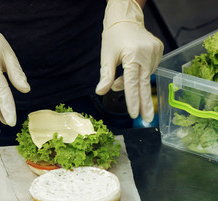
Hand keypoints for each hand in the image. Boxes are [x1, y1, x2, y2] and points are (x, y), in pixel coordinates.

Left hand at [96, 0, 162, 122]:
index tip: (134, 114)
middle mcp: (147, 54)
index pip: (133, 84)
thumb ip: (106, 76)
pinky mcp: (160, 50)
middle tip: (148, 120)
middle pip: (145, 85)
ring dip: (135, 83)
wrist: (126, 19)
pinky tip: (133, 67)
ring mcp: (156, 52)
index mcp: (133, 55)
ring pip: (145, 77)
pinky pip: (150, 69)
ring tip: (121, 77)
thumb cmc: (114, 37)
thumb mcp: (106, 56)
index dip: (133, 101)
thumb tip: (101, 92)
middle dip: (145, 104)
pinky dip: (140, 73)